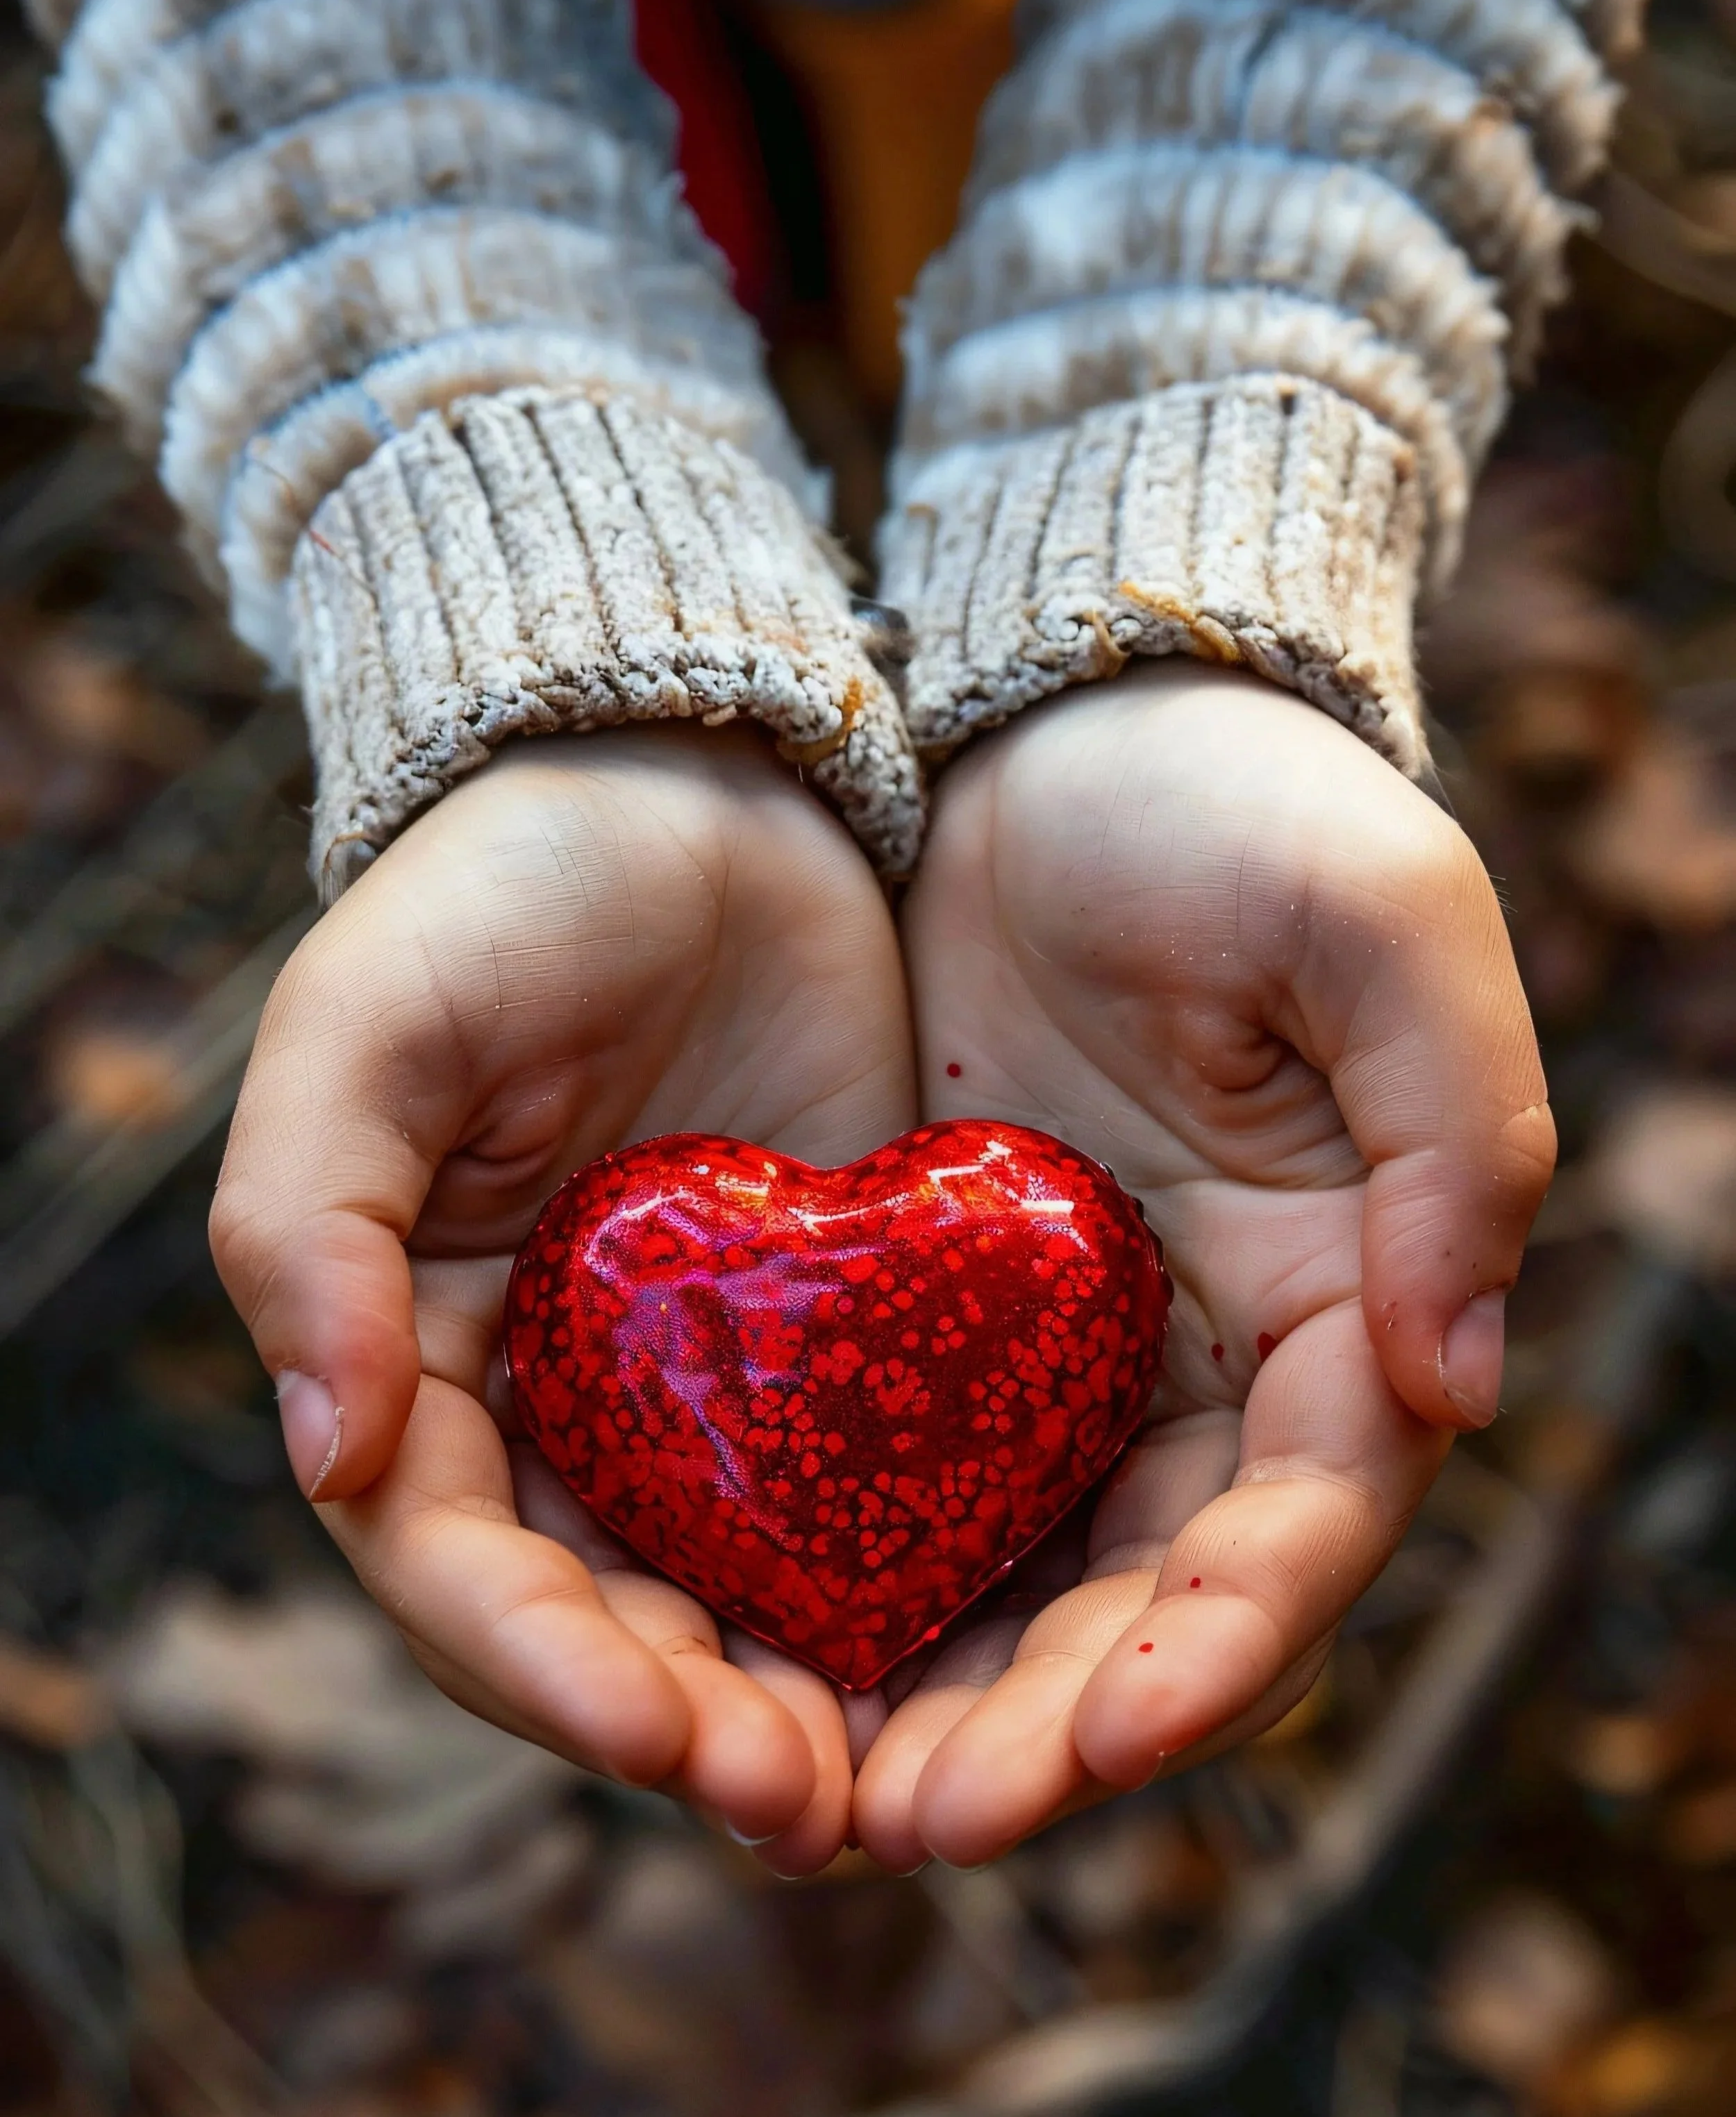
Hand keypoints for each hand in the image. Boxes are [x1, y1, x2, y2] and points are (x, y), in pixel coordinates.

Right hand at [211, 726, 914, 1873]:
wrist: (695, 786)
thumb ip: (307, 1226)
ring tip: (901, 1781)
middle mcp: (560, 1401)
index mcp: (420, 1354)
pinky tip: (986, 1646)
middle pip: (608, 1617)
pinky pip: (866, 1490)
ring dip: (810, 1701)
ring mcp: (706, 1381)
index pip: (455, 1561)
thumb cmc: (506, 891)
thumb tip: (324, 1455)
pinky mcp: (843, 1335)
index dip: (539, 1663)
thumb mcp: (370, 1028)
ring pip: (742, 1593)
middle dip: (692, 1723)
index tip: (655, 1730)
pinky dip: (905, 1585)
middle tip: (809, 1803)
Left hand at [853, 664, 1553, 1869]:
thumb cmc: (1241, 806)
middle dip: (1062, 1721)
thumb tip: (1466, 1382)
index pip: (1306, 1515)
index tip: (1120, 1734)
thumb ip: (1458, 1137)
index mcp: (1345, 1294)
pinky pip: (912, 1479)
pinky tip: (769, 1653)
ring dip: (951, 1696)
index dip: (1229, 1638)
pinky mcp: (949, 1313)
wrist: (1066, 730)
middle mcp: (1217, 1356)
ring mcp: (1076, 1348)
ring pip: (1028, 1573)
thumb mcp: (1386, 925)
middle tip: (930, 1820)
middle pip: (1154, 1592)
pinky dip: (864, 1578)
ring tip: (835, 1800)